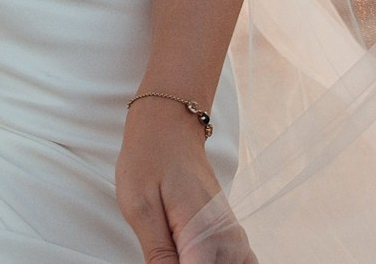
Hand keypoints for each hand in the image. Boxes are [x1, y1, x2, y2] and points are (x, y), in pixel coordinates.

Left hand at [117, 99, 253, 262]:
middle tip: (164, 248)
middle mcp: (229, 242)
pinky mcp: (234, 238)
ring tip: (178, 248)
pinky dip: (222, 263)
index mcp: (204, 237)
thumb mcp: (139, 207)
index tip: (162, 256)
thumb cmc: (149, 159)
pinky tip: (195, 253)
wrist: (170, 125)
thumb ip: (158, 255)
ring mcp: (236, 240)